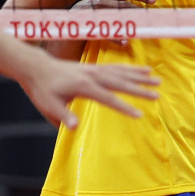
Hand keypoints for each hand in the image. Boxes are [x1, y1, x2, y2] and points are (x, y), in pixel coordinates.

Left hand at [22, 56, 159, 128]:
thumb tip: (74, 128)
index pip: (109, 99)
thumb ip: (63, 116)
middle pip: (122, 83)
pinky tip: (142, 69)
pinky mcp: (95, 66)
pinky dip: (131, 68)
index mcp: (84, 86)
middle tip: (158, 95)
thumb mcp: (49, 105)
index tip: (140, 115)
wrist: (37, 67)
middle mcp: (93, 75)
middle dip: (141, 89)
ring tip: (157, 79)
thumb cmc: (43, 89)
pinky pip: (117, 67)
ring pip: (122, 72)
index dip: (125, 108)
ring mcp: (96, 69)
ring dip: (140, 76)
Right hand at [70, 0, 153, 45]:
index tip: (154, 0)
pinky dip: (117, 38)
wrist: (79, 12)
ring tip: (142, 26)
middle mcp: (104, 2)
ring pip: (117, 19)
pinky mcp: (98, 26)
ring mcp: (101, 15)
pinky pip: (108, 33)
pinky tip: (126, 42)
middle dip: (138, 10)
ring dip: (129, 24)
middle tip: (151, 14)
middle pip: (125, 6)